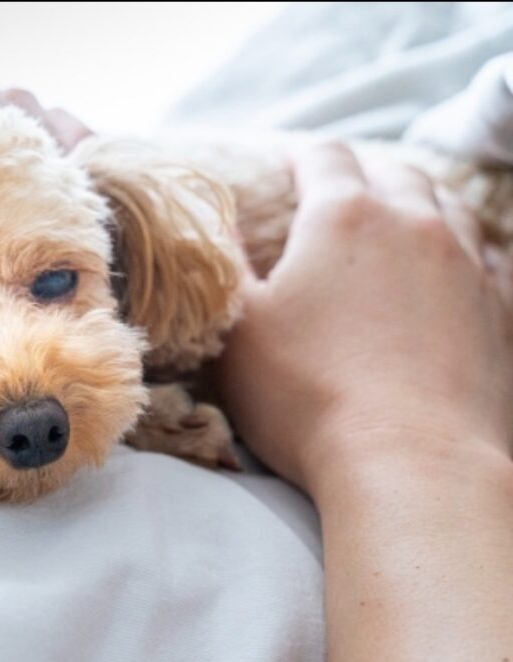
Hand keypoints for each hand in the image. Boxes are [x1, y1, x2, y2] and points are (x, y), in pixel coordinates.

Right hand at [217, 142, 512, 494]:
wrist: (412, 462)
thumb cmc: (307, 395)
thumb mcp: (239, 328)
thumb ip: (227, 266)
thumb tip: (219, 222)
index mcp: (343, 217)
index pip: (323, 158)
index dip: (300, 157)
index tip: (285, 166)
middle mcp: (413, 224)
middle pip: (391, 172)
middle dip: (360, 173)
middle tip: (338, 189)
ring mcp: (466, 265)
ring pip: (447, 205)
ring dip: (417, 201)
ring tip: (398, 215)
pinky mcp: (500, 311)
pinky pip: (490, 255)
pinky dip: (466, 247)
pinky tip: (457, 264)